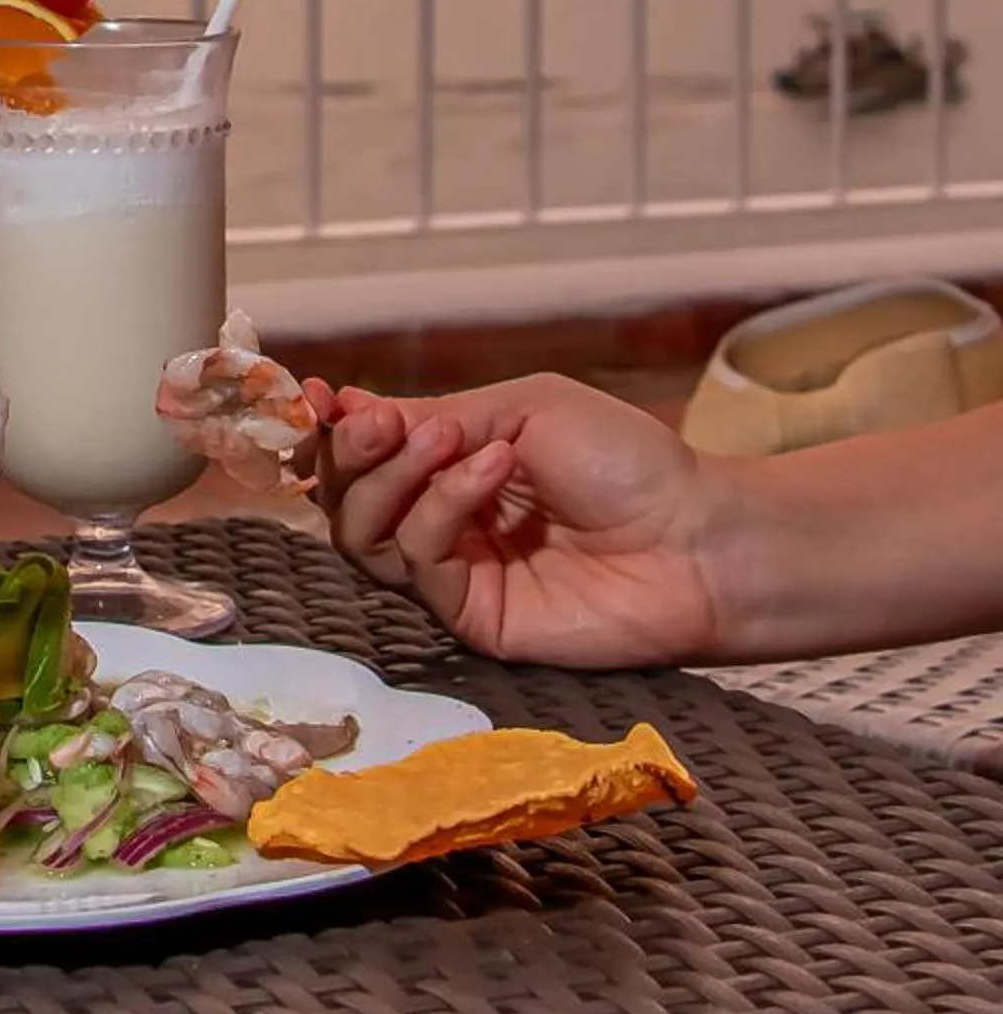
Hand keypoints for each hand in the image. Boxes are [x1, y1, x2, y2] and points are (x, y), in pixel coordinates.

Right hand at [305, 372, 730, 667]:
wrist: (697, 536)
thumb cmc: (628, 460)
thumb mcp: (523, 408)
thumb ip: (434, 415)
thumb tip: (344, 404)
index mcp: (452, 467)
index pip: (364, 455)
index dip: (332, 428)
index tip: (316, 394)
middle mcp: (444, 523)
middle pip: (348, 500)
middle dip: (352, 453)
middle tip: (381, 422)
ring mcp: (456, 574)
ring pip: (366, 537)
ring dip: (394, 478)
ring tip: (448, 442)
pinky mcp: (472, 618)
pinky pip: (420, 564)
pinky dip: (441, 507)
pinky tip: (489, 471)